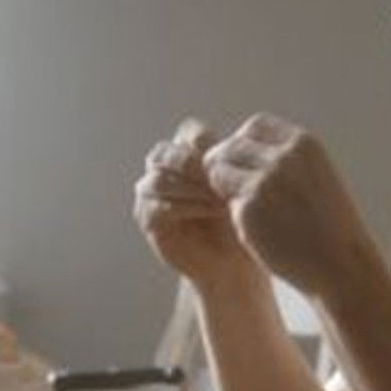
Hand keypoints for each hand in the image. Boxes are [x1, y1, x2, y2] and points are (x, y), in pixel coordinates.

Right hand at [133, 119, 254, 282]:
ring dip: (190, 188)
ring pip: (157, 180)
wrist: (233, 258)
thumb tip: (238, 145)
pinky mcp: (147, 218)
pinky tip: (209, 211)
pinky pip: (155, 207)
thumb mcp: (243, 187)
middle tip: (218, 178)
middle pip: (164, 153)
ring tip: (219, 199)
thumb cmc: (242, 217)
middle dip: (191, 164)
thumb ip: (233, 164)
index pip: (190, 132)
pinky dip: (183, 207)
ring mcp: (152, 193)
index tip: (230, 158)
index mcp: (190, 150)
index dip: (206, 143)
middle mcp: (166, 168)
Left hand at [202, 113, 374, 298]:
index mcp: (303, 144)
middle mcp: (283, 156)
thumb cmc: (328, 225)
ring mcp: (265, 181)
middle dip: (226, 165)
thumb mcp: (314, 176)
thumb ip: (282, 160)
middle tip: (234, 191)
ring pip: (218, 170)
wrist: (342, 264)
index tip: (247, 166)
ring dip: (224, 188)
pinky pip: (224, 202)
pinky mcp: (249, 208)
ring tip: (247, 210)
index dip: (245, 144)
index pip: (255, 126)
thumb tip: (234, 149)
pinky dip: (233, 214)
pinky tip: (255, 230)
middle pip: (230, 145)